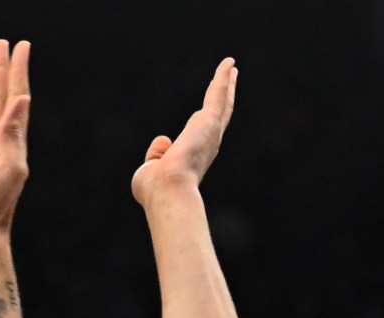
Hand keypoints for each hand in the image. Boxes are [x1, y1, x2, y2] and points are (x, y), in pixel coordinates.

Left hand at [131, 58, 236, 208]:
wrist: (167, 188)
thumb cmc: (156, 188)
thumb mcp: (152, 170)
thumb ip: (157, 154)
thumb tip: (163, 141)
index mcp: (196, 157)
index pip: (204, 134)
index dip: (207, 120)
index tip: (209, 110)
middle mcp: (208, 144)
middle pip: (220, 114)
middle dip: (225, 97)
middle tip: (231, 80)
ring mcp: (211, 131)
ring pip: (222, 101)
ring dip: (226, 83)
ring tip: (231, 68)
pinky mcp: (209, 119)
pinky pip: (218, 93)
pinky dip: (223, 77)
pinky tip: (228, 63)